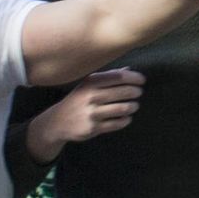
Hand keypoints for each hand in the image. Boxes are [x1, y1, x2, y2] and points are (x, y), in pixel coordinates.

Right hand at [28, 69, 143, 159]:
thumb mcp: (88, 85)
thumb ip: (108, 77)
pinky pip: (117, 123)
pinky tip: (126, 117)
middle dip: (136, 92)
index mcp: (91, 82)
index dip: (135, 77)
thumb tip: (129, 69)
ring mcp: (92, 113)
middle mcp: (91, 96)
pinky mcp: (93, 128)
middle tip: (138, 93)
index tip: (142, 81)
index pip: (119, 77)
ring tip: (134, 105)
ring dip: (133, 106)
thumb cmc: (78, 99)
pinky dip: (126, 120)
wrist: (57, 122)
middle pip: (124, 92)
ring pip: (123, 108)